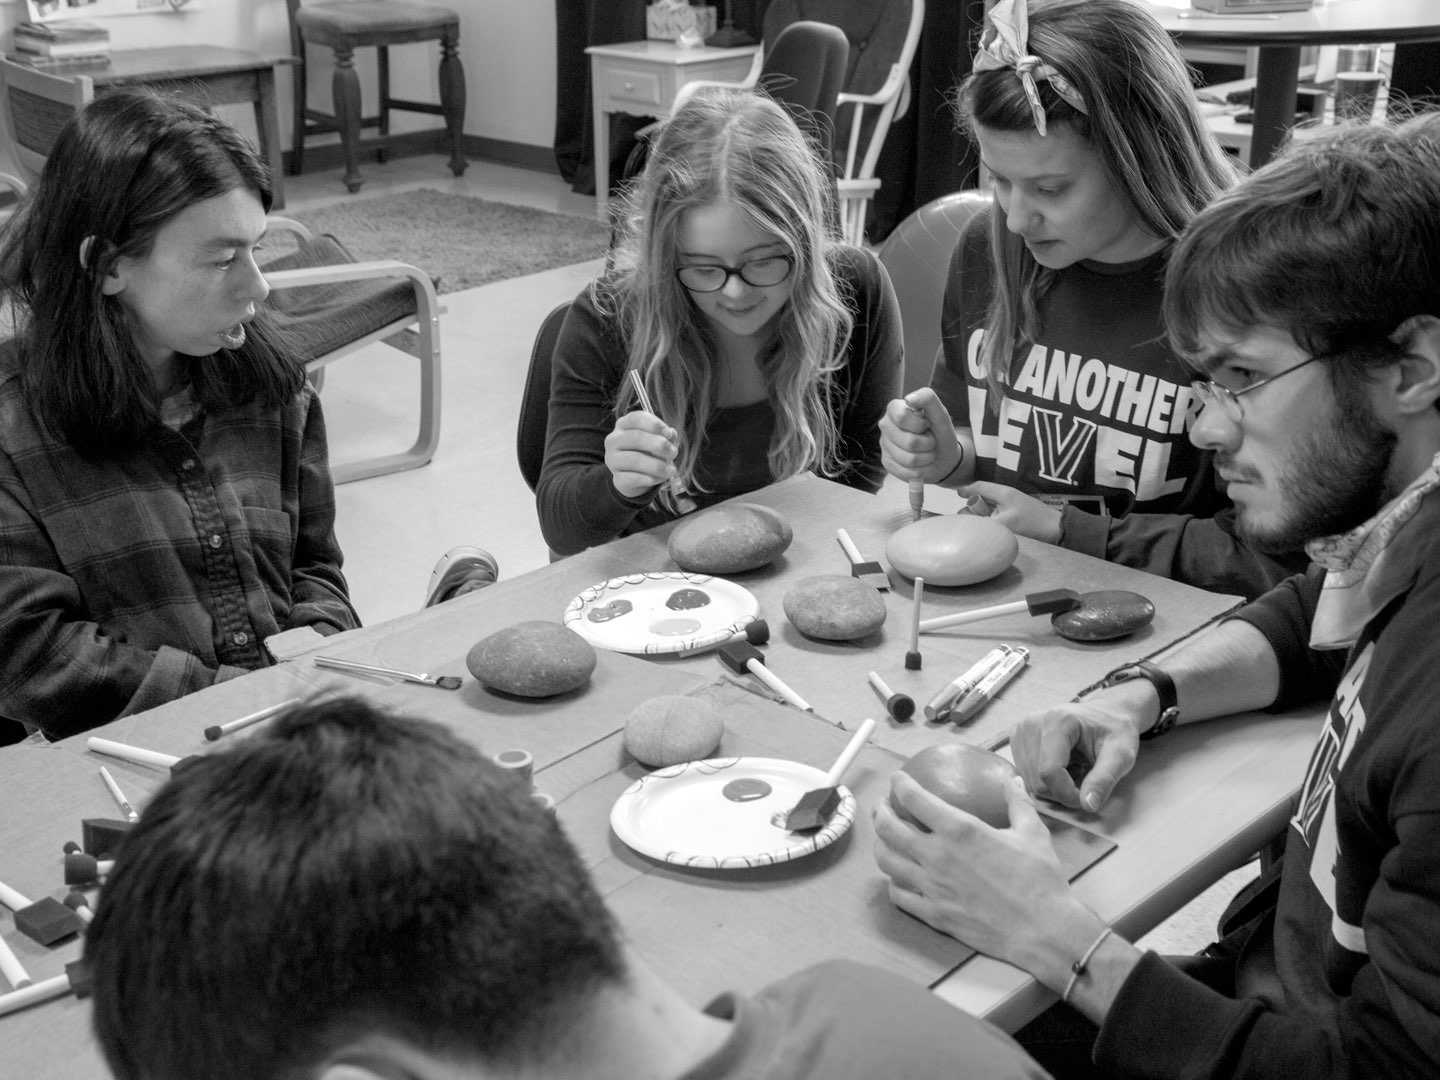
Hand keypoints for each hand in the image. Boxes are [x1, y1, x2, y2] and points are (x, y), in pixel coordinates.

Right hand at [604, 410, 677, 498]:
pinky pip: (633, 478)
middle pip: (635, 437)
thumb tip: (670, 434)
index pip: (635, 418)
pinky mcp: (616, 479)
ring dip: (657, 465)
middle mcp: (614, 440)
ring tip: (671, 470)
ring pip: (634, 460)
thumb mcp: (658, 440)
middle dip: (659, 445)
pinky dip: (650, 478)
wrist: (636, 478)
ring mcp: (612, 460)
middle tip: (674, 453)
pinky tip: (660, 478)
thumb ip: (665, 436)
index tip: (669, 433)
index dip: (654, 424)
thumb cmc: (648, 453)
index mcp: (624, 425)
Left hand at [873, 773, 1079, 964]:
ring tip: (884, 838)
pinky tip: (898, 877)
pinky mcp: (933, 914)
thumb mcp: (1033, 832)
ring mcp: (931, 888)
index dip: (900, 784)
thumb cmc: (1040, 879)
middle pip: (889, 829)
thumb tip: (1012, 781)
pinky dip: (893, 882)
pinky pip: (899, 895)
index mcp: (959, 830)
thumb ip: (1018, 803)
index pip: (915, 799)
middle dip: (880, 812)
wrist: (1043, 929)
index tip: (897, 779)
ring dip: (880, 845)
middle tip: (883, 806)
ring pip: (887, 862)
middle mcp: (937, 856)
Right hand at [879, 388, 963, 485]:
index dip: (919, 425)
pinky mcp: (887, 463)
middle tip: (930, 440)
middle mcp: (886, 426)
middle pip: (908, 442)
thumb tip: (909, 399)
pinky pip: (906, 472)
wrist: (943, 456)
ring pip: (909, 459)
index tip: (927, 424)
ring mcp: (885, 445)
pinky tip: (920, 462)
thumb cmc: (940, 432)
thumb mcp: (940, 413)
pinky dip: (920, 469)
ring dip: (926, 457)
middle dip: (927, 443)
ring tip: (926, 451)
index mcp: (895, 409)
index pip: (901, 417)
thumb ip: (927, 399)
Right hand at [960, 482, 1062, 543]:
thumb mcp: (1006, 524)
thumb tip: (972, 525)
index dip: (967, 490)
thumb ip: (987, 523)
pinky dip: (990, 515)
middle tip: (964, 514)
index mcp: (1003, 493)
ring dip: (981, 510)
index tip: (956, 494)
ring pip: (990, 503)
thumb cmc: (1031, 523)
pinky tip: (989, 524)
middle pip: (984, 494)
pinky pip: (998, 510)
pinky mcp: (1017, 511)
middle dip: (972, 502)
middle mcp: (1006, 495)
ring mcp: (1012, 502)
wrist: (1056, 528)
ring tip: (974, 520)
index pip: (980, 486)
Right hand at [1010, 692, 1148, 811]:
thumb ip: (1104, 779)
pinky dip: (1045, 782)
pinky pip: (1025, 777)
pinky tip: (1062, 769)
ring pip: (1029, 782)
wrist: (1107, 714)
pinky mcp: (1017, 740)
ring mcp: (1021, 731)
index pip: (1049, 772)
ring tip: (1075, 772)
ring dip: (1054, 789)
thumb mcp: (1121, 755)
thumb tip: (1088, 805)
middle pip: (1037, 780)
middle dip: (1063, 793)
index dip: (1068, 794)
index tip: (1089, 798)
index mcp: (1057, 721)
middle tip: (1086, 782)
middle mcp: (1031, 723)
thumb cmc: (1116, 731)